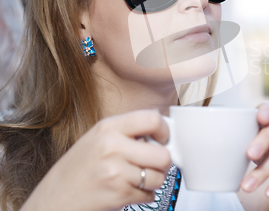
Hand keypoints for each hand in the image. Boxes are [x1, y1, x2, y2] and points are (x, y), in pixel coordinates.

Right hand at [21, 110, 171, 210]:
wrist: (52, 202)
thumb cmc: (76, 172)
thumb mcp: (96, 139)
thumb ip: (126, 132)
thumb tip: (161, 133)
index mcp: (108, 127)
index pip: (152, 119)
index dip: (165, 131)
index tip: (163, 140)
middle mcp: (112, 146)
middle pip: (163, 154)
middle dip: (162, 163)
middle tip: (152, 165)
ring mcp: (115, 171)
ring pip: (159, 177)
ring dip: (152, 182)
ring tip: (134, 180)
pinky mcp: (119, 193)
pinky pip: (149, 195)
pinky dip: (143, 196)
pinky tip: (126, 192)